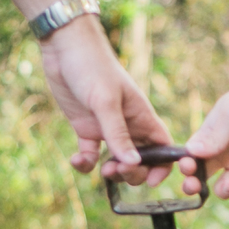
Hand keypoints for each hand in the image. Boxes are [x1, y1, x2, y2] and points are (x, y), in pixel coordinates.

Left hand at [41, 16, 170, 179]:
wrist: (65, 47)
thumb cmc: (92, 67)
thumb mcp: (106, 102)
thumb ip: (119, 135)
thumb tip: (134, 165)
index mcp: (142, 116)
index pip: (163, 147)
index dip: (163, 166)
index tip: (151, 181)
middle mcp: (128, 125)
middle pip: (140, 160)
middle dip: (132, 173)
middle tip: (116, 171)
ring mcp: (106, 128)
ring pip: (116, 161)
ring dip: (111, 172)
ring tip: (101, 169)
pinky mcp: (86, 128)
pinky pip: (90, 155)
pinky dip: (85, 163)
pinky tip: (75, 159)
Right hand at [184, 45, 228, 201]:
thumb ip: (214, 135)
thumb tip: (191, 153)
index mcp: (213, 136)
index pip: (192, 156)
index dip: (187, 165)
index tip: (188, 167)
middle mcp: (225, 152)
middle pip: (203, 175)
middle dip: (195, 185)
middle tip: (194, 187)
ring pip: (226, 186)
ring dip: (224, 190)